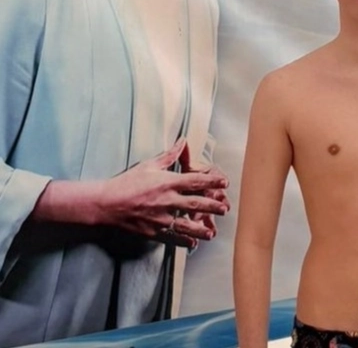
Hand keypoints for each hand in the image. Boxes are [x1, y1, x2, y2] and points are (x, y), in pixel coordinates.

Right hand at [97, 139, 228, 247]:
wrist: (104, 203)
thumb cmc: (126, 183)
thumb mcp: (149, 166)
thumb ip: (169, 155)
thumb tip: (183, 141)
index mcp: (166, 182)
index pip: (195, 181)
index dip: (212, 181)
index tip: (225, 183)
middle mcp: (165, 200)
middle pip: (195, 203)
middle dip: (212, 206)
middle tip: (225, 208)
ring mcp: (159, 217)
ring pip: (186, 224)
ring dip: (201, 229)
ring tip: (212, 232)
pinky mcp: (152, 231)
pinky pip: (171, 237)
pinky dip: (183, 241)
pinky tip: (193, 244)